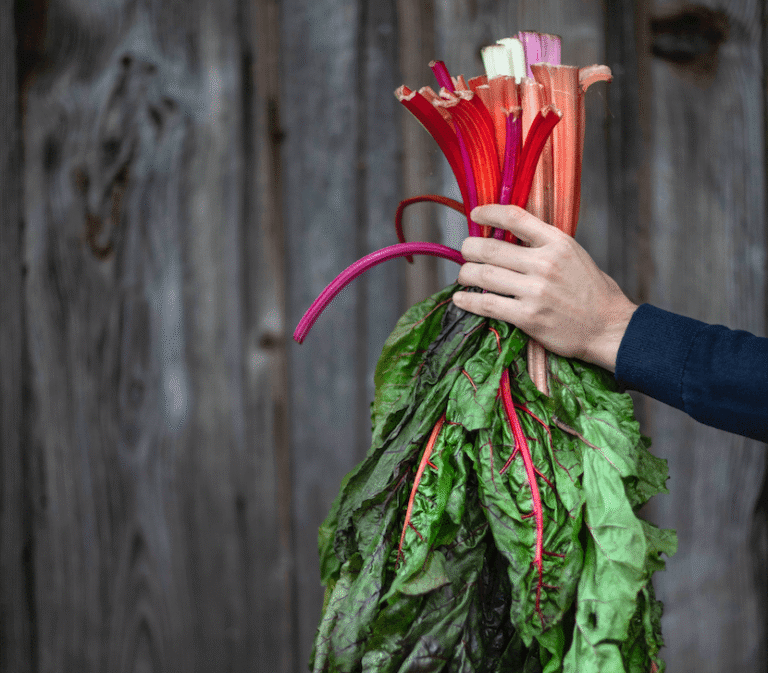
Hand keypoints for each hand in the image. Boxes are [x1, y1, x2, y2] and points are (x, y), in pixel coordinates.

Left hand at [452, 205, 637, 372]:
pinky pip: (487, 305)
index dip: (489, 212)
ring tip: (463, 275)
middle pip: (490, 248)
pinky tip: (460, 299)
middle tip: (464, 252)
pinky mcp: (528, 317)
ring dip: (465, 274)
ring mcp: (536, 291)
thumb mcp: (573, 254)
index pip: (514, 217)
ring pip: (483, 275)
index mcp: (558, 242)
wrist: (608, 327)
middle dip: (468, 249)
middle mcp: (545, 263)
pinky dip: (468, 301)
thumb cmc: (590, 291)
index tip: (475, 214)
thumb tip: (507, 236)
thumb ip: (544, 244)